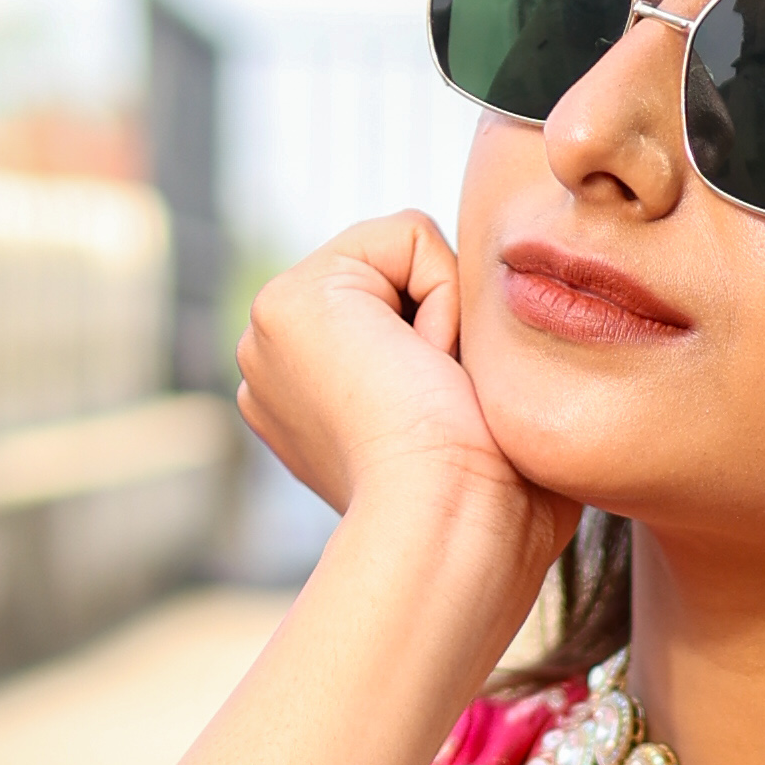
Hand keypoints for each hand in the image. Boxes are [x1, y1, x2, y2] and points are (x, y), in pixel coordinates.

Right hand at [239, 210, 575, 610]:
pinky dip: (446, 300)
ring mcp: (269, 333)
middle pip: (405, 276)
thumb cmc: (496, 506)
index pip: (408, 309)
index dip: (457, 348)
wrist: (458, 528)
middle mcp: (278, 365)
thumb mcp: (475, 425)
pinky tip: (425, 371)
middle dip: (447, 329)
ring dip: (449, 322)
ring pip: (410, 257)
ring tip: (433, 396)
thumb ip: (462, 372)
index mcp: (313, 398)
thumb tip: (491, 348)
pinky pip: (412, 236)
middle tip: (443, 411)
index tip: (448, 422)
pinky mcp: (287, 302)